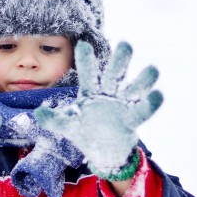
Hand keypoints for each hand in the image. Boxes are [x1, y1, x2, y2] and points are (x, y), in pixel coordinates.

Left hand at [34, 41, 162, 178]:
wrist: (103, 152)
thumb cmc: (84, 132)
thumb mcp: (67, 127)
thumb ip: (54, 120)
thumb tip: (38, 113)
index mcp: (90, 93)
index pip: (88, 73)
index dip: (86, 60)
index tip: (82, 44)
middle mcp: (108, 94)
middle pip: (114, 74)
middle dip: (120, 60)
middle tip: (125, 44)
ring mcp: (122, 105)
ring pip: (133, 89)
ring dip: (143, 80)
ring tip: (153, 69)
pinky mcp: (132, 119)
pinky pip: (142, 111)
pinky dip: (150, 104)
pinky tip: (158, 95)